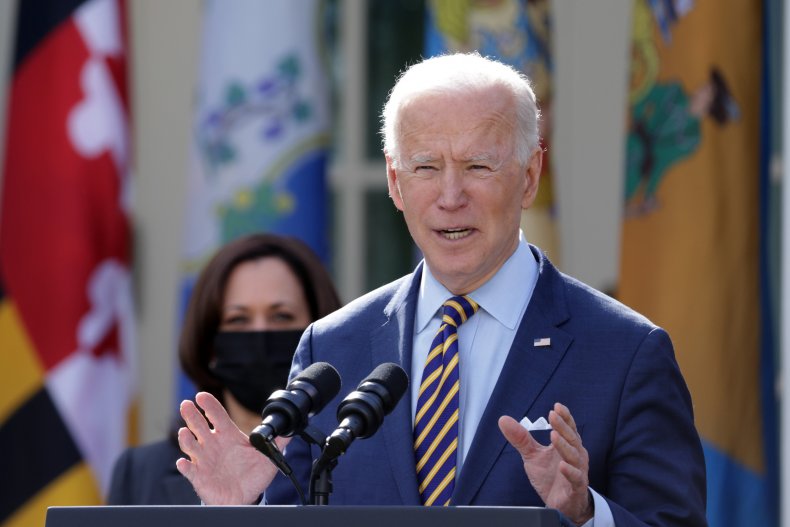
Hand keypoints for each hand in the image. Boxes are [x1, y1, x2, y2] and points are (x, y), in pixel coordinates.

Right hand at [176, 391, 289, 504]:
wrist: (245, 497)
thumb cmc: (252, 474)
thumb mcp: (268, 455)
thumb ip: (278, 440)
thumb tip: (290, 426)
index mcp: (228, 435)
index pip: (217, 415)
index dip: (209, 405)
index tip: (202, 395)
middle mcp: (213, 445)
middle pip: (199, 426)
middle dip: (191, 415)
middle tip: (186, 404)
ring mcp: (204, 460)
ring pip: (191, 445)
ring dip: (186, 439)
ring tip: (185, 433)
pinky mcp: (199, 477)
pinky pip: (189, 470)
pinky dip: (185, 466)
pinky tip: (183, 462)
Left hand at [499, 403, 591, 525]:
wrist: (561, 505)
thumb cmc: (550, 477)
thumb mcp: (532, 455)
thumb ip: (521, 438)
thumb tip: (503, 419)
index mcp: (567, 445)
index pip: (568, 428)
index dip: (564, 417)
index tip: (556, 406)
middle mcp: (575, 455)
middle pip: (571, 438)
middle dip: (562, 426)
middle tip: (553, 415)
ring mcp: (578, 471)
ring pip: (573, 456)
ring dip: (564, 445)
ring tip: (554, 435)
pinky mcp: (576, 487)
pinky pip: (576, 478)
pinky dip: (570, 472)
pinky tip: (562, 466)